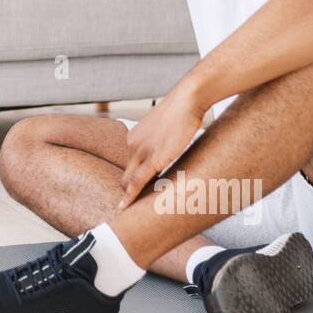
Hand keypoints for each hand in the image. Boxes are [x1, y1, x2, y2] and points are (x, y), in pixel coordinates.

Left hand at [116, 85, 207, 210]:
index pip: (129, 166)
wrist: (187, 98)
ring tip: (127, 213)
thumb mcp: (164, 128)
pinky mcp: (153, 158)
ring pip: (129, 180)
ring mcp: (142, 151)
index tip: (130, 195)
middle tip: (127, 209)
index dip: (129, 182)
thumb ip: (160, 142)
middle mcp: (133, 145)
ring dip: (128, 196)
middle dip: (126, 192)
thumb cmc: (181, 111)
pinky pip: (138, 181)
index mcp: (134, 138)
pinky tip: (127, 205)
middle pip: (125, 175)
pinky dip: (131, 195)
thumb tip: (166, 150)